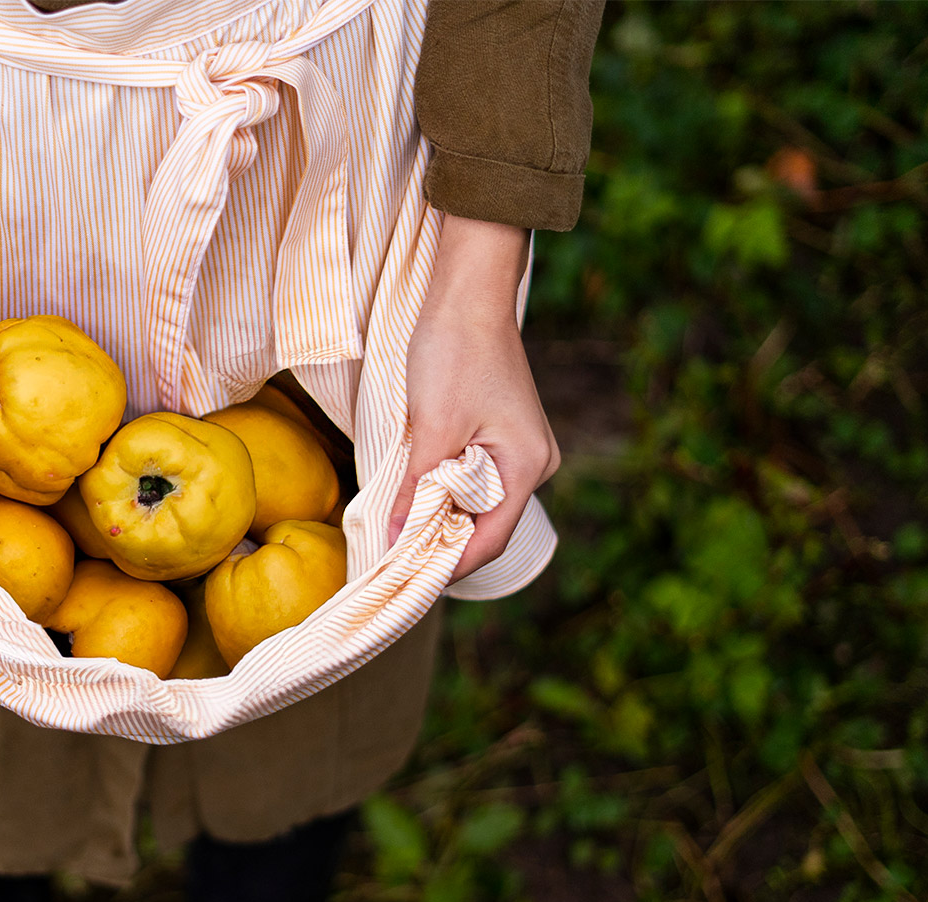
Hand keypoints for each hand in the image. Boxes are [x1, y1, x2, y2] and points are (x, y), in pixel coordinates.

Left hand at [386, 216, 559, 582]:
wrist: (468, 293)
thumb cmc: (454, 353)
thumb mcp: (430, 430)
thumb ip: (416, 490)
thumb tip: (397, 541)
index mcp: (527, 467)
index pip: (489, 540)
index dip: (447, 566)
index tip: (406, 583)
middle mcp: (534, 464)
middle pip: (485, 525)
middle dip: (441, 544)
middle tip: (393, 561)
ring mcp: (520, 449)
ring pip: (477, 502)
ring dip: (440, 517)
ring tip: (397, 533)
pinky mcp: (503, 435)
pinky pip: (475, 478)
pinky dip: (444, 492)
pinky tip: (413, 498)